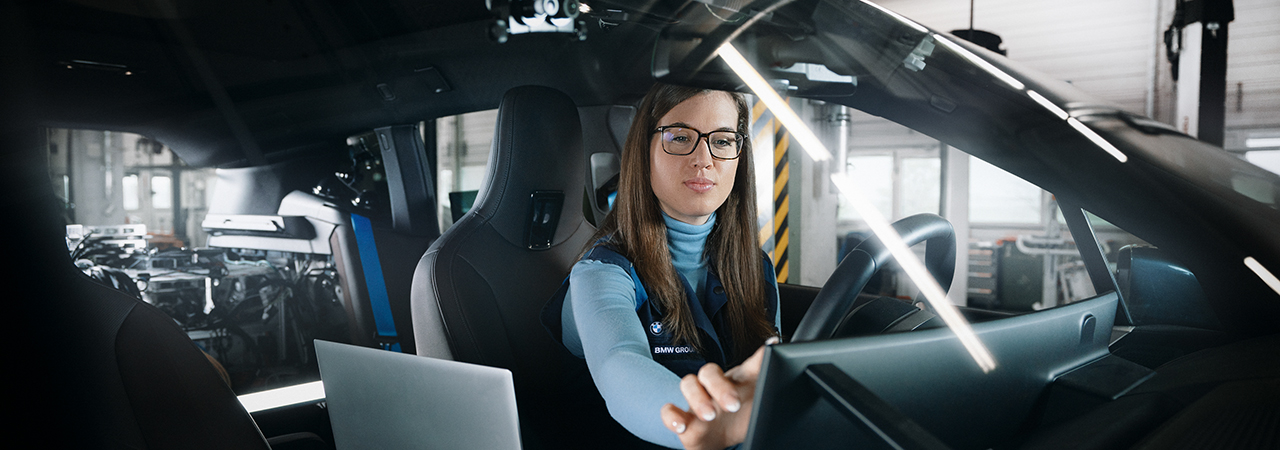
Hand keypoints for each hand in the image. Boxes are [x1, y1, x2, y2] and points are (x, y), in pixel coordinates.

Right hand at [660, 337, 777, 449]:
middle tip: (733, 405)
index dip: (759, 358)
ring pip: (688, 384)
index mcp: (738, 381)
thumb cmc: (741, 419)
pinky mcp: (682, 419)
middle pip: (710, 371)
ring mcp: (696, 401)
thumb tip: (780, 356)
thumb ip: (769, 384)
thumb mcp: (760, 404)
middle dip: (720, 387)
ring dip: (698, 399)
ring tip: (710, 416)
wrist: (720, 443)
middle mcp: (714, 386)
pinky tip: (682, 426)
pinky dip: (672, 417)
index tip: (773, 348)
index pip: (748, 364)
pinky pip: (668, 411)